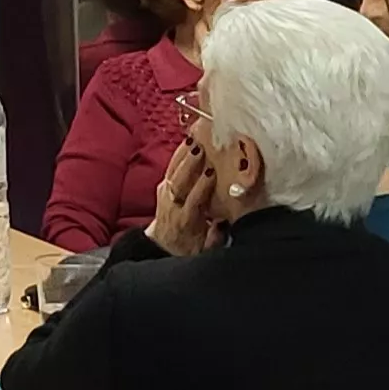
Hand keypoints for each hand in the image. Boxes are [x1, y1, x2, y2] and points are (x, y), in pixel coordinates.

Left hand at [145, 139, 220, 256]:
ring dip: (182, 156)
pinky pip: (170, 169)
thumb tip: (226, 222)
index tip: (211, 173)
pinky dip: (178, 156)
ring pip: (172, 172)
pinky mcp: (162, 188)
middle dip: (189, 165)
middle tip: (200, 149)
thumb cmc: (188, 247)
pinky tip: (186, 143)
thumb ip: (215, 237)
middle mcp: (172, 206)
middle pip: (180, 182)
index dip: (201, 186)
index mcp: (185, 221)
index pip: (193, 200)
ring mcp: (165, 195)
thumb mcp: (204, 249)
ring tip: (193, 140)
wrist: (163, 246)